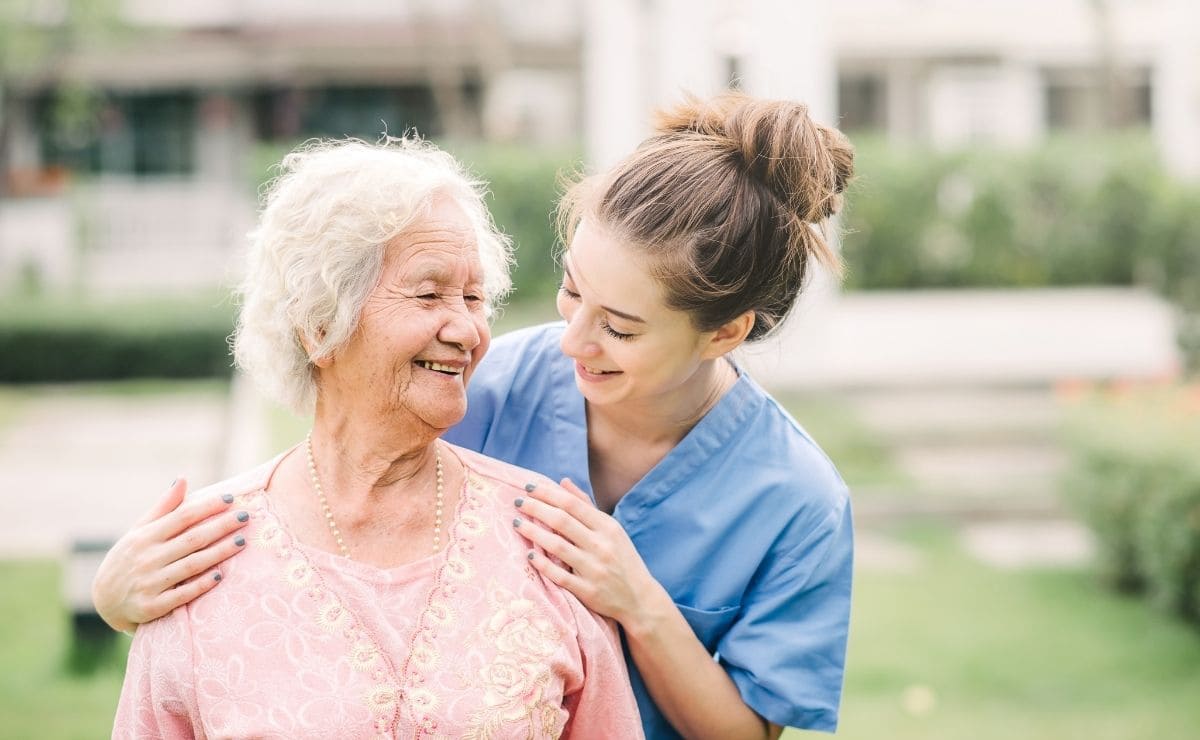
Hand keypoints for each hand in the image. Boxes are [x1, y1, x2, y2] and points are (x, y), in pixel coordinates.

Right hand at [91, 478, 249, 631]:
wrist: (103, 601)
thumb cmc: (129, 558)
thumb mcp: (139, 531)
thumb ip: (164, 508)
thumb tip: (182, 478)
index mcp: (145, 537)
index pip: (182, 517)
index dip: (207, 507)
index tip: (231, 498)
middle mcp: (147, 558)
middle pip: (192, 539)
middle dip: (221, 526)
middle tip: (246, 517)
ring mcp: (149, 583)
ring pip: (191, 565)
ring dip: (219, 553)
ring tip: (241, 541)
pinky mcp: (152, 607)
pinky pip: (181, 595)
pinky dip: (200, 585)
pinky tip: (220, 575)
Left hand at [512, 479, 665, 630]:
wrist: (639, 599)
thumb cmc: (622, 558)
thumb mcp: (611, 529)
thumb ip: (586, 505)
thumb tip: (563, 481)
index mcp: (607, 527)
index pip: (572, 504)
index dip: (548, 493)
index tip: (528, 487)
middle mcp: (601, 545)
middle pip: (562, 521)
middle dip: (536, 508)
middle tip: (517, 502)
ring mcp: (594, 569)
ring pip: (558, 546)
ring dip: (534, 533)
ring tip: (516, 524)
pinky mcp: (588, 591)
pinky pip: (560, 576)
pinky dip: (543, 564)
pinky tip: (529, 555)